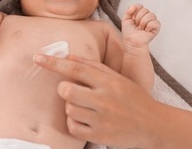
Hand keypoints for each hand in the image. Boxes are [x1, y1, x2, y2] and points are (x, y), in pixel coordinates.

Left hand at [33, 54, 157, 147]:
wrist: (154, 125)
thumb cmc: (133, 98)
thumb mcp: (117, 77)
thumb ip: (93, 66)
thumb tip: (69, 56)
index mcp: (108, 81)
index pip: (75, 67)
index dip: (53, 62)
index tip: (37, 57)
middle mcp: (104, 98)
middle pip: (66, 89)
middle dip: (65, 89)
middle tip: (75, 92)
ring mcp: (102, 119)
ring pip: (68, 109)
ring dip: (72, 107)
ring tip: (88, 108)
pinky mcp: (100, 136)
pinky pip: (72, 127)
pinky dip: (75, 123)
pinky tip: (87, 120)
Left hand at [122, 4, 159, 46]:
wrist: (131, 41)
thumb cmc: (129, 32)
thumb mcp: (125, 19)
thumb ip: (128, 10)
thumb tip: (134, 6)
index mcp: (140, 13)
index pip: (140, 6)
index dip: (135, 12)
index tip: (132, 19)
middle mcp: (146, 16)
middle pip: (145, 10)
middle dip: (138, 18)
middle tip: (136, 25)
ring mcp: (152, 21)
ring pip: (151, 15)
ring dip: (143, 22)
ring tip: (140, 28)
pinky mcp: (156, 27)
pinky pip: (155, 22)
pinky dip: (149, 26)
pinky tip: (146, 30)